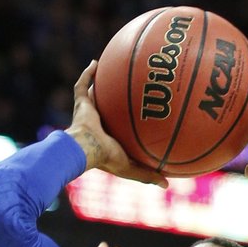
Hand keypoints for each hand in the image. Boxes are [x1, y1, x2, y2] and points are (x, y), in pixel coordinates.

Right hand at [66, 60, 168, 187]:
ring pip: (94, 94)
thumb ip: (148, 175)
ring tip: (110, 68)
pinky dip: (86, 74)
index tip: (138, 115)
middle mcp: (98, 122)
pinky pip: (81, 85)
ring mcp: (87, 112)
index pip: (118, 127)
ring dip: (99, 83)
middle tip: (128, 88)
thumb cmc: (105, 159)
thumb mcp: (130, 168)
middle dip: (113, 99)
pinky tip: (95, 62)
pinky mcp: (80, 104)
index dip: (125, 122)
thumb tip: (167, 185)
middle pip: (107, 107)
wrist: (84, 149)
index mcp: (107, 137)